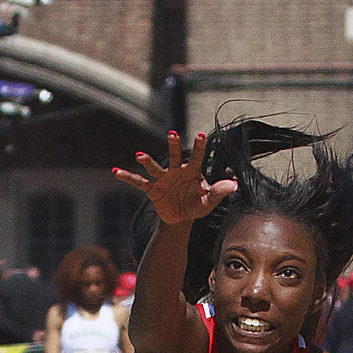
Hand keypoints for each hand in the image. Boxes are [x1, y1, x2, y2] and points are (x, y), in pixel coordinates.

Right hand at [113, 129, 238, 229]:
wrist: (182, 218)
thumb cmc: (197, 205)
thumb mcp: (210, 200)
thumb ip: (220, 191)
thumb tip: (235, 185)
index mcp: (192, 171)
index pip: (196, 156)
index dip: (198, 147)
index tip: (200, 135)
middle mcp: (176, 170)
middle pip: (174, 155)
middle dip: (173, 145)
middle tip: (171, 134)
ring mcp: (163, 178)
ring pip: (155, 167)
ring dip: (147, 161)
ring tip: (139, 155)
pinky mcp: (153, 189)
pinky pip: (139, 182)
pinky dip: (128, 178)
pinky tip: (116, 172)